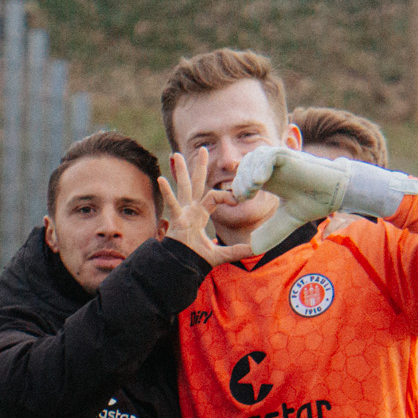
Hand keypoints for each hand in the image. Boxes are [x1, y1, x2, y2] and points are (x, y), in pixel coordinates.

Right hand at [158, 150, 249, 267]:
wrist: (182, 267)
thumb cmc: (196, 259)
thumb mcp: (221, 254)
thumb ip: (237, 250)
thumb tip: (256, 249)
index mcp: (200, 214)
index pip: (214, 196)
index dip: (227, 194)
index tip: (239, 197)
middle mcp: (191, 210)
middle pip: (196, 183)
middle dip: (200, 167)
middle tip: (204, 150)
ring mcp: (182, 213)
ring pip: (183, 187)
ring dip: (181, 171)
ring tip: (176, 154)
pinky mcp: (176, 220)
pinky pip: (172, 204)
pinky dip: (167, 192)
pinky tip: (161, 180)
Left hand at [233, 146, 350, 254]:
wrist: (336, 195)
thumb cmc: (314, 203)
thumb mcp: (286, 220)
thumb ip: (270, 231)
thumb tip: (253, 248)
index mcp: (270, 179)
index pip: (244, 176)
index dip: (238, 187)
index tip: (240, 201)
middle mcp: (273, 167)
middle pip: (245, 165)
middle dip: (240, 180)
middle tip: (244, 197)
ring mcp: (280, 160)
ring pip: (254, 157)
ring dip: (248, 173)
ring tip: (252, 189)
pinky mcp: (289, 155)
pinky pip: (269, 155)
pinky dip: (261, 166)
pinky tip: (260, 181)